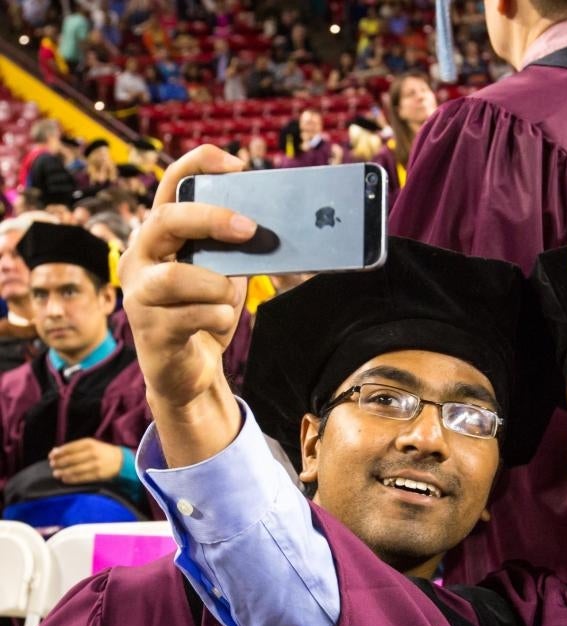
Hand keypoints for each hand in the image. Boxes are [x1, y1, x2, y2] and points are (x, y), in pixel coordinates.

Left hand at [49, 438, 123, 483]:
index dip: (59, 452)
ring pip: (75, 469)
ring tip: (56, 474)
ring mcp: (95, 464)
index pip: (70, 447)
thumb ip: (74, 447)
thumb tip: (55, 451)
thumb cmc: (103, 452)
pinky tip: (65, 479)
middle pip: (71, 459)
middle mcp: (92, 453)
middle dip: (59, 463)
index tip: (51, 456)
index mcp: (90, 443)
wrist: (121, 461)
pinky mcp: (98, 474)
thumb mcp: (91, 445)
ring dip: (63, 472)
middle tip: (52, 465)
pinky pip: (81, 478)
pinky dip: (71, 479)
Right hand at [118, 145, 251, 464]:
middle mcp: (139, 258)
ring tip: (230, 297)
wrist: (191, 371)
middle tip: (250, 228)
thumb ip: (235, 249)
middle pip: (166, 221)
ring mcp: (139, 295)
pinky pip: (190, 316)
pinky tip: (220, 321)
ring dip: (216, 285)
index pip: (170, 186)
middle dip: (211, 220)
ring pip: (175, 277)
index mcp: (160, 236)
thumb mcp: (224, 272)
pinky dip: (217, 316)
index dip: (198, 165)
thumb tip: (278, 226)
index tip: (236, 163)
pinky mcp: (150, 331)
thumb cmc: (207, 311)